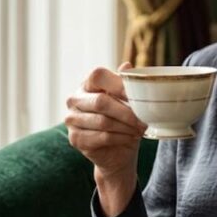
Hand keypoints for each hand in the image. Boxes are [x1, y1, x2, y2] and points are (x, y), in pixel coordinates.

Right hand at [65, 62, 146, 215]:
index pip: (98, 76)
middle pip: (101, 101)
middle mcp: (75, 99)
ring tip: (140, 130)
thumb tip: (126, 66)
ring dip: (126, 127)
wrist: (117, 150)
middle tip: (144, 120)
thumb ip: (124, 82)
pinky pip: (102, 137)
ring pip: (103, 121)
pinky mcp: (75, 138)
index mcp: (87, 84)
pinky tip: (131, 137)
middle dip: (127, 112)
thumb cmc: (122, 119)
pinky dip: (121, 138)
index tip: (139, 96)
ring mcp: (72, 119)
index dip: (119, 85)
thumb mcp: (126, 99)